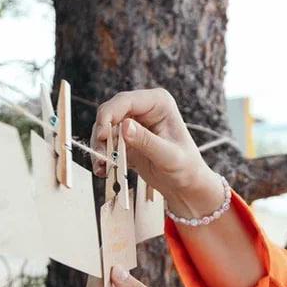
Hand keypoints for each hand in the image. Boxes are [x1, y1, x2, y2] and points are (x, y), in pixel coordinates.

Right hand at [91, 88, 212, 201]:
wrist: (186, 185)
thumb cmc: (186, 168)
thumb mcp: (168, 156)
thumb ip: (146, 141)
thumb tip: (124, 126)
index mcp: (159, 103)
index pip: (126, 101)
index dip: (109, 115)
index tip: (101, 134)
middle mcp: (144, 109)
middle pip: (111, 114)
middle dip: (101, 135)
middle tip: (101, 156)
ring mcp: (134, 124)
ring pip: (105, 129)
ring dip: (100, 148)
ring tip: (103, 167)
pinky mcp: (126, 140)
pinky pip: (107, 143)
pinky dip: (103, 156)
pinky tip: (103, 171)